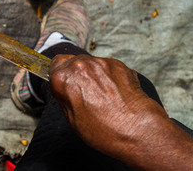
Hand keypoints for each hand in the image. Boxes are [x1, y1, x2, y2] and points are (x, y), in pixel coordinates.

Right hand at [49, 54, 171, 159]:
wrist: (139, 131)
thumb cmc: (107, 131)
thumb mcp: (72, 120)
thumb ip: (64, 98)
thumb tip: (65, 90)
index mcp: (64, 78)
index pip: (54, 65)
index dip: (59, 76)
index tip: (64, 83)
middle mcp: (81, 66)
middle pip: (73, 62)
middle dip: (77, 75)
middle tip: (84, 94)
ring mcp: (102, 63)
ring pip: (92, 64)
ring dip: (94, 76)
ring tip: (103, 97)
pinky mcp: (120, 65)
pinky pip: (109, 68)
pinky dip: (110, 77)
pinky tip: (115, 94)